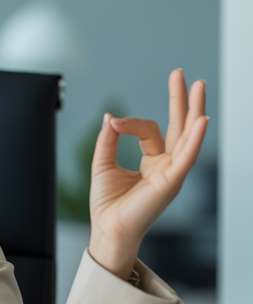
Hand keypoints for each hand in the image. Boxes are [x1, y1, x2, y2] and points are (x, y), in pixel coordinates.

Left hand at [88, 69, 208, 280]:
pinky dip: (194, 138)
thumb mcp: (103, 164)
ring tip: (198, 86)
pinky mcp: (172, 181)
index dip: (130, 124)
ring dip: (194, 110)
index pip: (149, 131)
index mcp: (154, 162)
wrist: (108, 229)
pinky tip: (201, 120)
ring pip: (188, 136)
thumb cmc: (108, 204)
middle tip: (181, 75)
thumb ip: (108, 140)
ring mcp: (172, 172)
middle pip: (179, 126)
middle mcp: (167, 165)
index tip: (113, 123)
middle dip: (181, 100)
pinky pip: (186, 156)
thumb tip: (110, 116)